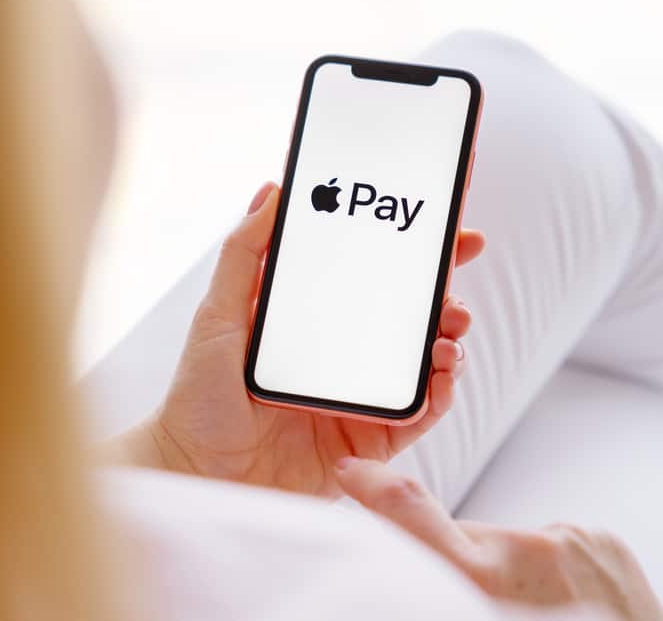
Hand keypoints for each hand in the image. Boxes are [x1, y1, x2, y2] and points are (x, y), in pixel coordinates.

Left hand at [105, 181, 485, 497]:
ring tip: (450, 325)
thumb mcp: (217, 313)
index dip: (412, 245)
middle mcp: (347, 353)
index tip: (443, 215)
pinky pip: (422, 411)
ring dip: (451, 333)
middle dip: (447, 281)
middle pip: (412, 310)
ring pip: (428, 356)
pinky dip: (442, 390)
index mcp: (317, 319)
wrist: (198, 472)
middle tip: (465, 255)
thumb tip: (272, 190)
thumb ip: (244, 253)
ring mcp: (363, 394)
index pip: (374, 273)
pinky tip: (441, 371)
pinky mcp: (372, 437)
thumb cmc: (197, 396)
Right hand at [334, 458, 662, 620]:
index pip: (413, 516)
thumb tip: (427, 568)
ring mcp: (570, 538)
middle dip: (469, 563)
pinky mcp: (602, 536)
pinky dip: (558, 572)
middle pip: (469, 538)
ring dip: (520, 573)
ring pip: (515, 545)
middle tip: (490, 604)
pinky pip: (557, 546)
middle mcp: (526, 549)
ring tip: (546, 613)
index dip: (375, 487)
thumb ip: (448, 585)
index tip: (352, 469)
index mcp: (485, 580)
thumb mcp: (478, 617)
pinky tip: (577, 605)